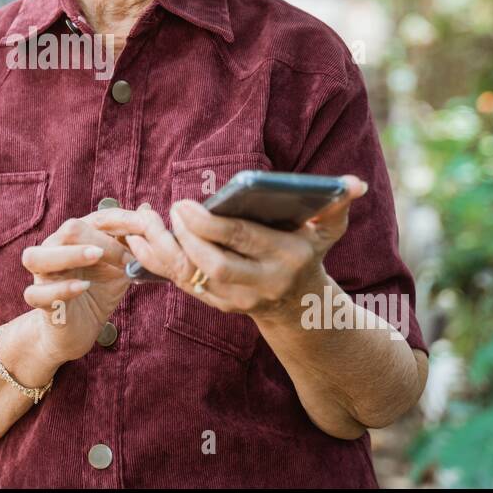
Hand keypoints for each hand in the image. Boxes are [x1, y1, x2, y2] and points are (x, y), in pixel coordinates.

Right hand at [21, 210, 143, 363]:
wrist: (81, 327)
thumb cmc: (99, 290)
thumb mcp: (120, 266)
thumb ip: (131, 242)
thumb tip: (146, 209)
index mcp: (76, 237)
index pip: (97, 218)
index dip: (122, 222)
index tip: (146, 233)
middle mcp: (54, 249)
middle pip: (69, 230)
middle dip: (101, 240)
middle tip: (125, 258)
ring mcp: (42, 275)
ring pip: (37, 257)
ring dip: (69, 255)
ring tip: (95, 257)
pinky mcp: (40, 301)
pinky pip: (37, 293)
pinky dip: (61, 289)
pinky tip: (83, 287)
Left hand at [124, 176, 368, 323]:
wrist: (302, 308)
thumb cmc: (308, 252)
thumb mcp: (326, 231)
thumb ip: (337, 206)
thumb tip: (353, 184)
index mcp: (287, 258)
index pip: (243, 240)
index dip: (210, 224)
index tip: (185, 203)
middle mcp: (262, 283)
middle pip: (215, 265)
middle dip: (186, 238)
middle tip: (170, 211)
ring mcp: (239, 300)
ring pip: (193, 279)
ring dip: (164, 251)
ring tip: (146, 222)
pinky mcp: (220, 306)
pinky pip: (182, 285)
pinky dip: (158, 263)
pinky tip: (139, 240)